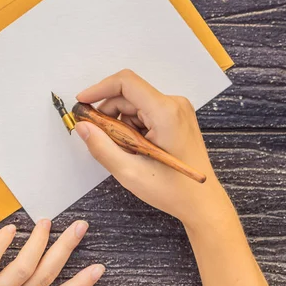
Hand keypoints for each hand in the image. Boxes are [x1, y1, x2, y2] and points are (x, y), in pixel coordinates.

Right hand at [75, 70, 232, 228]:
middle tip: (98, 138)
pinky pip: (143, 113)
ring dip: (120, 124)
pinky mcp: (175, 118)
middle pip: (127, 95)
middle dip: (107, 114)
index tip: (82, 103)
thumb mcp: (130, 172)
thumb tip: (82, 127)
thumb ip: (101, 147)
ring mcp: (176, 110)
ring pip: (133, 105)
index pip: (126, 82)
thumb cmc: (174, 191)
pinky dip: (131, 128)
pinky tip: (135, 150)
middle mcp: (173, 105)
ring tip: (124, 152)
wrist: (203, 203)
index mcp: (165, 112)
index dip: (99, 89)